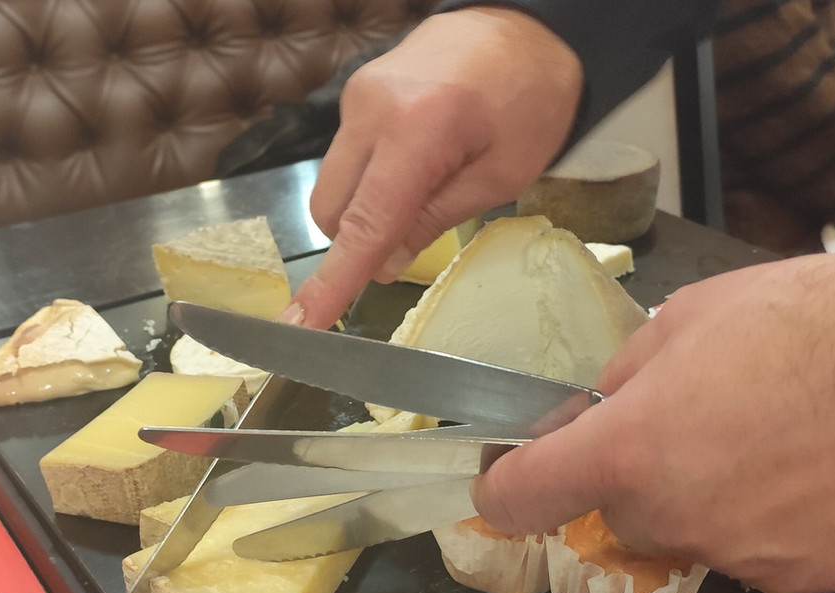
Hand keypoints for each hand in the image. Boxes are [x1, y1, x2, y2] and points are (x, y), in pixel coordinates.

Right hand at [281, 7, 583, 328]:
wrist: (527, 26)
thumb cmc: (532, 101)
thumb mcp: (500, 176)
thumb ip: (434, 221)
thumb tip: (384, 265)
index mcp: (417, 132)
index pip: (363, 225)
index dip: (334, 281)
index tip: (302, 321)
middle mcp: (371, 110)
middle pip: (330, 209)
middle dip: (355, 242)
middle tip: (407, 243)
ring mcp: (357, 97)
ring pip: (332, 185)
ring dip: (362, 209)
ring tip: (421, 190)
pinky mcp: (356, 93)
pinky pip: (345, 157)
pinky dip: (367, 180)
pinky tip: (410, 166)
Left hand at [472, 252, 834, 592]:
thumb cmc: (810, 325)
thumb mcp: (687, 319)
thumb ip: (624, 375)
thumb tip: (596, 408)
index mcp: (627, 452)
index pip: (519, 498)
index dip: (503, 484)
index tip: (508, 471)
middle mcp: (671, 519)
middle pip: (617, 511)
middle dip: (635, 473)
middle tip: (689, 419)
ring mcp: (736, 556)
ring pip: (688, 530)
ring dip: (704, 494)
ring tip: (765, 435)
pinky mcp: (798, 577)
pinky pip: (751, 549)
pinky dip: (762, 518)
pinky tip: (805, 469)